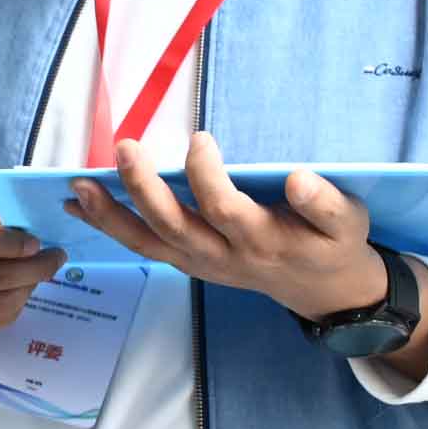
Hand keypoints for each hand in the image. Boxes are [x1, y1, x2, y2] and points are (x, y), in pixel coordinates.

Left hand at [65, 132, 380, 318]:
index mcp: (264, 240)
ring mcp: (200, 262)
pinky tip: (79, 203)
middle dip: (144, 189)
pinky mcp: (186, 262)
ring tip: (79, 184)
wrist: (320, 290)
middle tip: (125, 147)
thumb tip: (299, 179)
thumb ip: (325, 204)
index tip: (198, 138)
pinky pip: (142, 247)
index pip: (226, 209)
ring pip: (149, 242)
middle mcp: (224, 256)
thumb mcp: (348, 223)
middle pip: (175, 227)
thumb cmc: (332, 244)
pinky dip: (109, 225)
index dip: (207, 177)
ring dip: (111, 214)